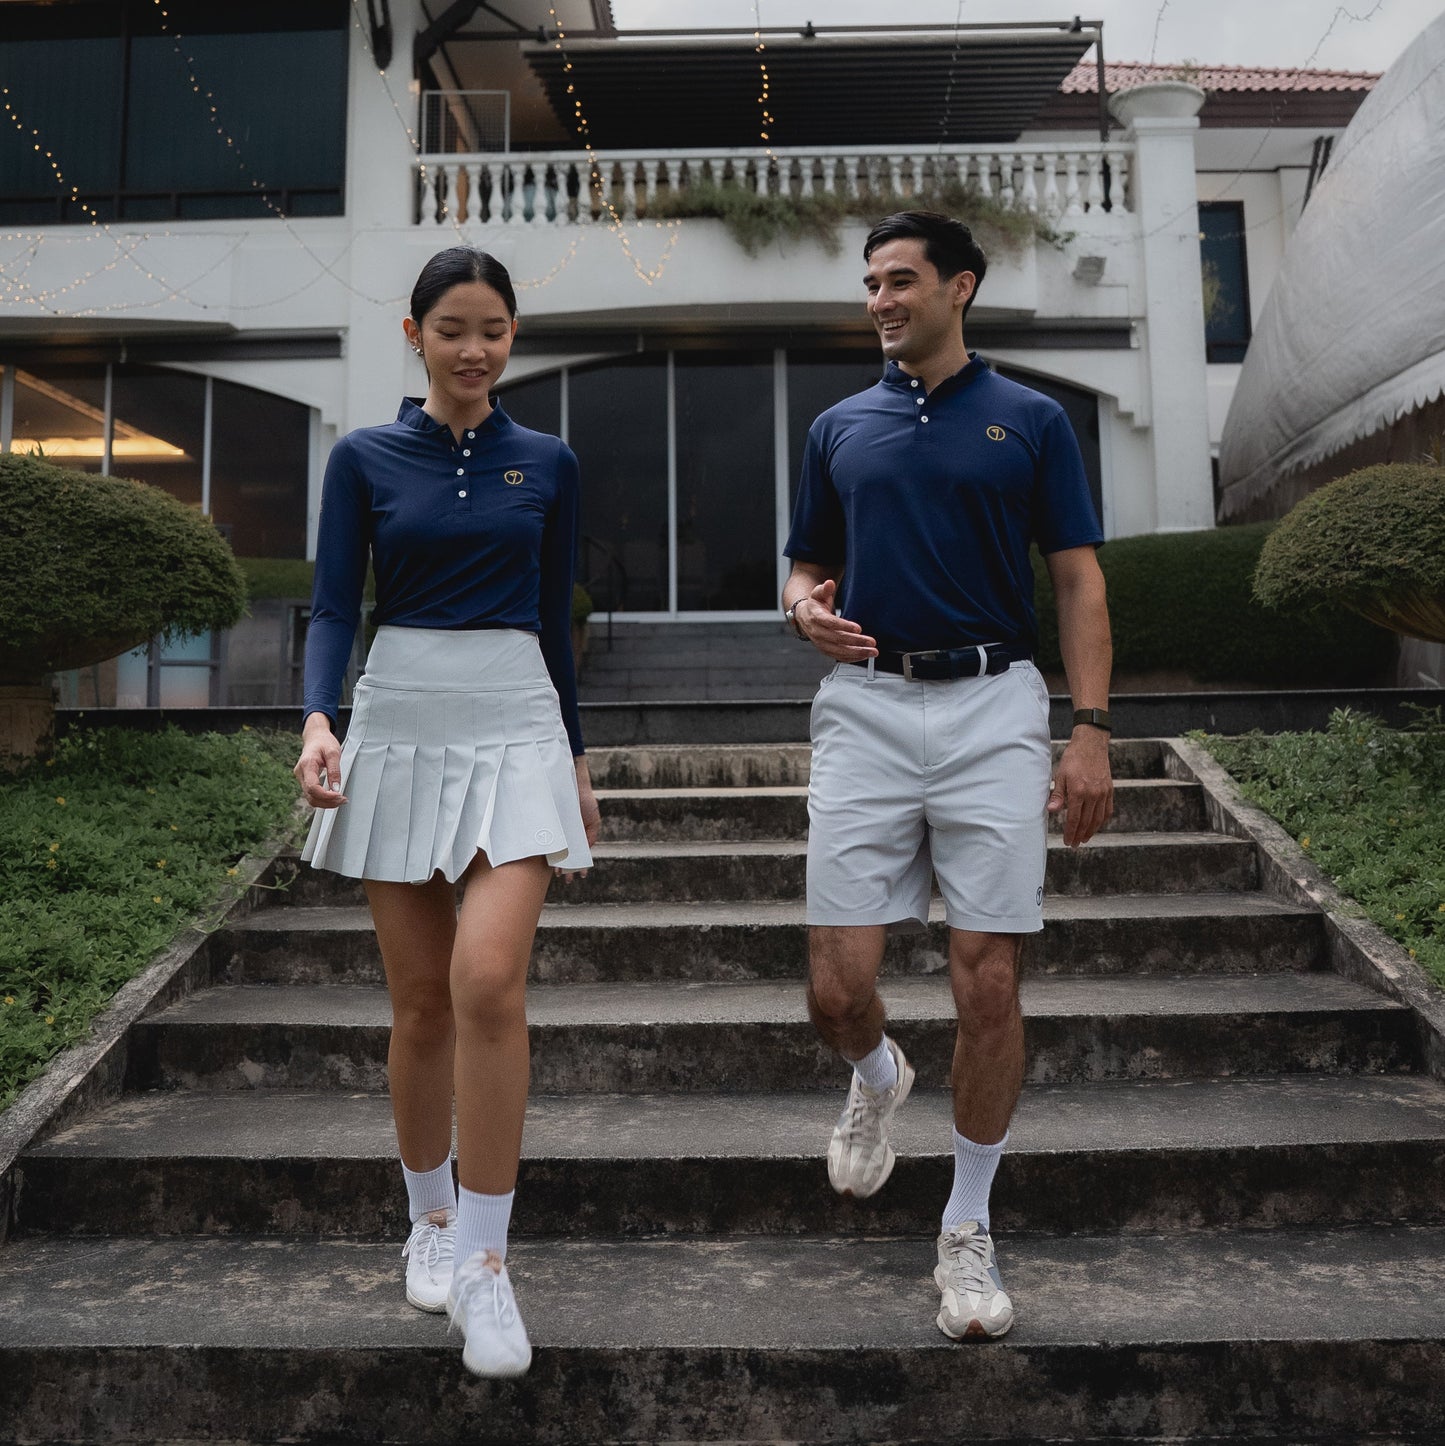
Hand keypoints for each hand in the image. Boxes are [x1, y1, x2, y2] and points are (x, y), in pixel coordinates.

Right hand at [294, 713, 346, 808]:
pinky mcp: (305, 781)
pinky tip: (333, 797)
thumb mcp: (333, 753)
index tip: (339, 795)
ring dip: (325, 803)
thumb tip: (336, 788)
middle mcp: (300, 773)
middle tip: (343, 800)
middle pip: (311, 796)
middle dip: (328, 802)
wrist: (315, 737)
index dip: (326, 796)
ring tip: (340, 800)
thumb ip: (334, 771)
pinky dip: (323, 799)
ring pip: (310, 798)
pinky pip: (312, 794)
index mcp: (307, 765)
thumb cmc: (323, 742)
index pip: (312, 787)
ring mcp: (301, 778)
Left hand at [556, 757, 600, 880]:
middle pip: (566, 855)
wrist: (573, 783)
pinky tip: (549, 860)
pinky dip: (548, 850)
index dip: (579, 865)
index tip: (580, 876)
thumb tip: (587, 850)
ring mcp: (557, 831)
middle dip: (567, 868)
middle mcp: (566, 835)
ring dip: (558, 863)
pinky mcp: (548, 825)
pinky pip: (548, 840)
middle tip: (566, 880)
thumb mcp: (593, 820)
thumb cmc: (584, 801)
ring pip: (557, 850)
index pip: (577, 854)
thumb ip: (591, 836)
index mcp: (577, 835)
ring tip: (557, 874)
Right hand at [795, 579, 877, 662]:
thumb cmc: (815, 604)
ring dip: (857, 652)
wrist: (805, 617)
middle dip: (855, 641)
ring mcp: (820, 643)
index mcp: (815, 617)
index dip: (844, 626)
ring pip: (839, 651)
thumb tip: (829, 583)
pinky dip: (852, 658)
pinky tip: (864, 656)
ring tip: (872, 651)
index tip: (858, 628)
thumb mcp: (818, 593)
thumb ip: (825, 589)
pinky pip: (839, 657)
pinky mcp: (825, 650)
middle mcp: (817, 632)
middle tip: (871, 641)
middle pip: (837, 639)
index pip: (830, 623)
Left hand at [1047, 727, 1112, 847]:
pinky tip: (1096, 825)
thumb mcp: (1060, 776)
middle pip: (1087, 822)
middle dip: (1080, 835)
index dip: (1070, 832)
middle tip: (1074, 844)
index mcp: (1079, 792)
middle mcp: (1093, 794)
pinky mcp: (1109, 790)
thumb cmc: (1073, 759)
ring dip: (1091, 831)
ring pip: (1098, 818)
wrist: (1091, 745)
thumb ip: (1058, 795)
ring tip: (1084, 839)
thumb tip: (1051, 811)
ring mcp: (1103, 793)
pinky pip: (1107, 810)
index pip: (1074, 819)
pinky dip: (1102, 820)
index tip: (1067, 841)